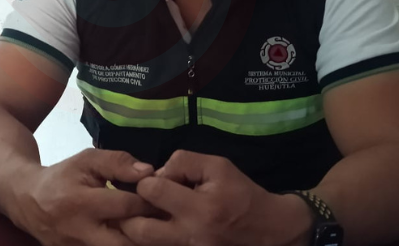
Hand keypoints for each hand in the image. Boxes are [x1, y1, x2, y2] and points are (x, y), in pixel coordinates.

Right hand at [9, 149, 156, 245]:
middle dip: (148, 231)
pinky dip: (125, 243)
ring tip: (152, 227)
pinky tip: (135, 235)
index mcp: (80, 202)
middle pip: (126, 242)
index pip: (125, 206)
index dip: (149, 200)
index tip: (164, 195)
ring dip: (139, 241)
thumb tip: (149, 171)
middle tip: (163, 219)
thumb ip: (117, 162)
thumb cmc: (63, 177)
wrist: (28, 201)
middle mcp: (79, 232)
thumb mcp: (86, 160)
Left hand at [120, 150, 313, 245]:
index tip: (153, 180)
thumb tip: (157, 173)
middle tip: (136, 200)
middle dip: (131, 210)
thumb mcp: (218, 166)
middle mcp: (190, 235)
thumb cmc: (241, 192)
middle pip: (138, 228)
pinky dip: (149, 237)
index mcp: (200, 208)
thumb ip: (184, 162)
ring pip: (143, 244)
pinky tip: (153, 223)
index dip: (146, 181)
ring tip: (140, 212)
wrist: (268, 229)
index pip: (153, 191)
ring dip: (135, 226)